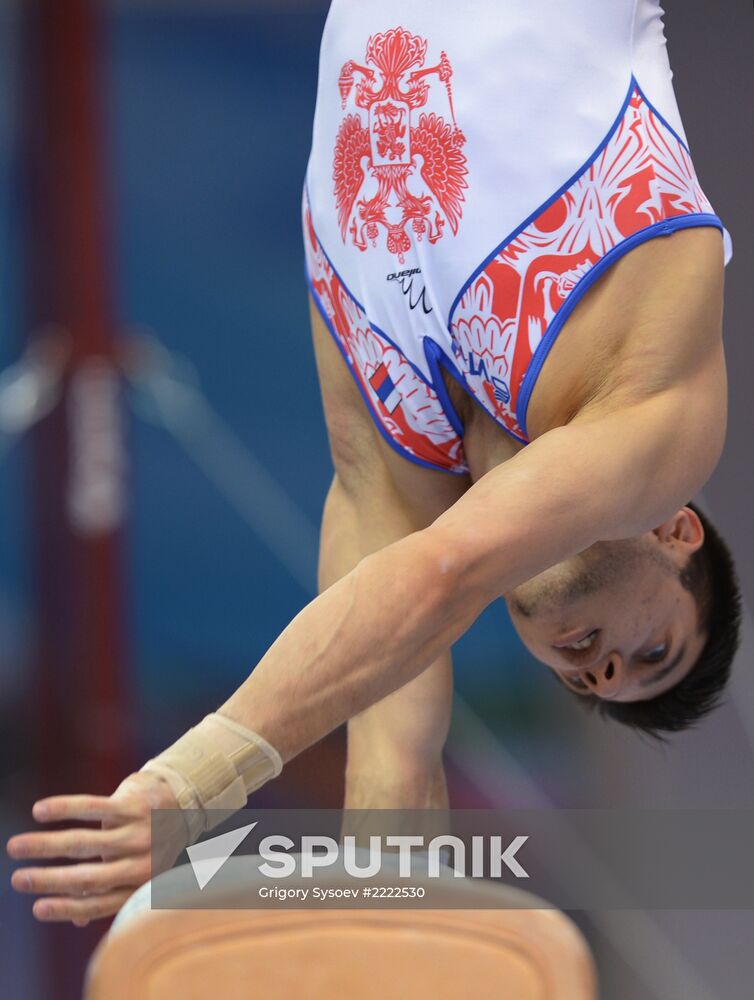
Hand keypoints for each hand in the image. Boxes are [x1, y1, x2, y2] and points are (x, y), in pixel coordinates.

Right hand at [6, 770, 188, 926]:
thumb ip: (110, 894)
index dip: (66, 908)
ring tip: (16, 847)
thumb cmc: (149, 842)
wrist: (182, 800)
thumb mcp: (139, 873)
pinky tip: (39, 811)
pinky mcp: (132, 805)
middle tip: (17, 880)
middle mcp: (140, 863)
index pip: (98, 903)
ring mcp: (136, 833)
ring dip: (45, 845)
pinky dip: (63, 809)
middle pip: (87, 877)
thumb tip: (77, 920)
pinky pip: (91, 807)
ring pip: (83, 843)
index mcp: (139, 885)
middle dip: (48, 880)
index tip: (36, 908)